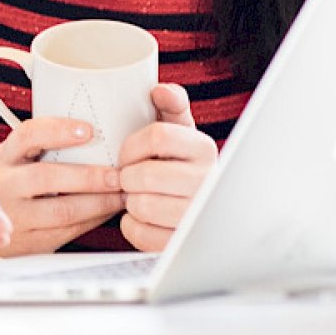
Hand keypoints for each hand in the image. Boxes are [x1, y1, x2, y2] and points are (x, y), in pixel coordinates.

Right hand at [0, 118, 125, 255]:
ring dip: (99, 203)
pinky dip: (94, 220)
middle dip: (89, 177)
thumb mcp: (20, 158)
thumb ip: (46, 146)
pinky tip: (109, 211)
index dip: (58, 131)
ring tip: (122, 196)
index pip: (28, 135)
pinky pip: (69, 231)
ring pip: (62, 211)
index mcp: (7, 156)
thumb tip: (101, 137)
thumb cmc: (16, 182)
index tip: (88, 131)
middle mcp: (6, 184)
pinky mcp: (32, 241)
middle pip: (45, 177)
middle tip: (118, 176)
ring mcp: (16, 216)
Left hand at [118, 84, 217, 251]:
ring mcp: (198, 217)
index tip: (128, 154)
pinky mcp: (184, 244)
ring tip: (139, 196)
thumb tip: (159, 90)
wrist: (201, 208)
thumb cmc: (179, 164)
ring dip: (130, 201)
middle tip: (131, 178)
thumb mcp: (179, 131)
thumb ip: (171, 106)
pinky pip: (140, 233)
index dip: (131, 145)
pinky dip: (131, 225)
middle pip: (144, 175)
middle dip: (127, 177)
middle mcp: (207, 183)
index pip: (157, 136)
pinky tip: (143, 218)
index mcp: (204, 149)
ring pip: (140, 206)